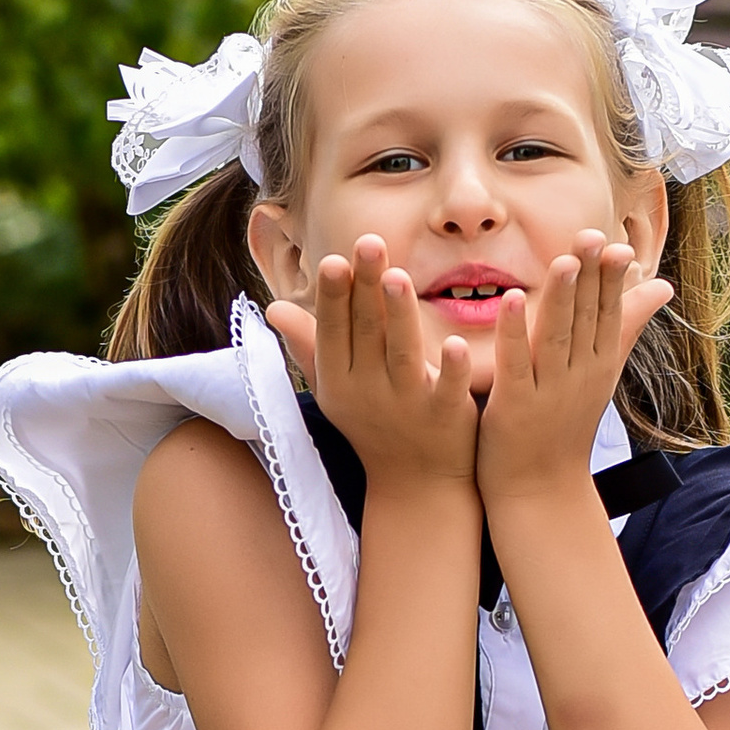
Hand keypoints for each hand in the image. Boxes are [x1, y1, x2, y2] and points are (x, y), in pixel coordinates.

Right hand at [266, 237, 477, 494]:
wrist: (415, 486)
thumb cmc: (373, 425)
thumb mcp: (336, 389)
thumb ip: (309, 346)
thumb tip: (272, 308)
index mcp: (339, 381)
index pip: (334, 331)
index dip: (334, 298)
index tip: (334, 260)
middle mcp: (367, 392)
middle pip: (366, 333)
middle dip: (365, 288)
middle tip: (368, 243)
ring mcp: (407, 405)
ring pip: (402, 354)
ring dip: (399, 315)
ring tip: (398, 278)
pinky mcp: (444, 417)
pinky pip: (448, 389)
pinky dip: (451, 369)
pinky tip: (456, 343)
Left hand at [474, 233, 672, 508]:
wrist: (541, 491)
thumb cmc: (565, 427)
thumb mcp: (602, 372)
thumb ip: (626, 326)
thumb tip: (663, 286)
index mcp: (598, 363)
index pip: (608, 312)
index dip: (611, 278)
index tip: (615, 243)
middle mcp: (579, 374)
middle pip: (586, 318)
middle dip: (590, 277)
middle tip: (592, 235)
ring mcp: (547, 390)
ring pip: (556, 336)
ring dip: (560, 297)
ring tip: (563, 261)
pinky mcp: (514, 405)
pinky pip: (515, 362)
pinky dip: (514, 332)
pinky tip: (510, 301)